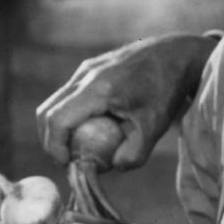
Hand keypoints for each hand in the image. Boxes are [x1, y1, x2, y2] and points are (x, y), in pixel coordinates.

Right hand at [37, 32, 217, 169]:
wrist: (177, 55)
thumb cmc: (168, 91)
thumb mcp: (156, 126)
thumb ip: (136, 152)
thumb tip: (113, 168)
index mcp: (98, 89)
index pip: (58, 119)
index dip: (55, 146)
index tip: (67, 165)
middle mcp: (85, 76)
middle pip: (47, 111)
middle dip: (50, 140)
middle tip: (67, 161)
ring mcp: (85, 70)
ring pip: (55, 102)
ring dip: (59, 128)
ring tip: (77, 149)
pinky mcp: (89, 68)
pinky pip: (70, 95)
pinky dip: (71, 115)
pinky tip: (92, 129)